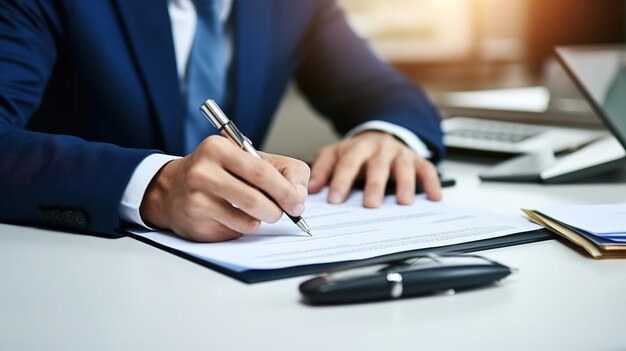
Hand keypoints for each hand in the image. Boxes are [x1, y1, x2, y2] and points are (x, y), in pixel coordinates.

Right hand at [139, 136, 309, 241]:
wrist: (172, 188)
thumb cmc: (218, 172)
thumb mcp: (249, 158)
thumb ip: (283, 170)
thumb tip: (300, 194)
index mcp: (219, 148)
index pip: (261, 172)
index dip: (286, 190)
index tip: (298, 203)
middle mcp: (203, 172)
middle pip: (255, 198)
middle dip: (278, 209)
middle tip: (288, 212)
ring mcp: (197, 199)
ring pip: (247, 220)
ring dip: (262, 220)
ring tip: (259, 211)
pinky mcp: (196, 223)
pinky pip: (235, 232)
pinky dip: (244, 227)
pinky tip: (235, 217)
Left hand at [308, 131, 440, 206]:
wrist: (380, 135)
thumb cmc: (356, 153)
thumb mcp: (335, 155)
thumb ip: (322, 170)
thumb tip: (310, 189)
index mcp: (357, 147)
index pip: (348, 163)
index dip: (341, 181)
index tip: (335, 199)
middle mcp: (380, 148)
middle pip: (377, 166)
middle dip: (374, 185)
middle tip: (370, 204)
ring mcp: (400, 154)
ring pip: (403, 168)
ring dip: (405, 184)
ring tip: (404, 202)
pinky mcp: (417, 160)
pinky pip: (428, 170)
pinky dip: (433, 183)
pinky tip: (434, 197)